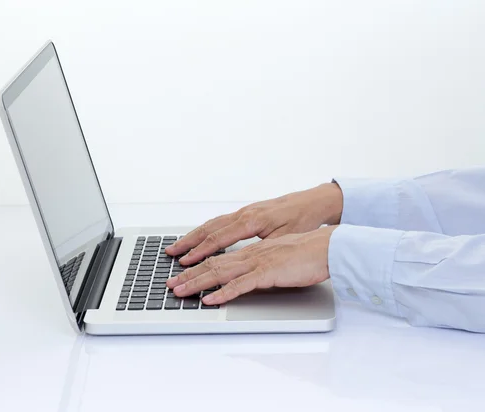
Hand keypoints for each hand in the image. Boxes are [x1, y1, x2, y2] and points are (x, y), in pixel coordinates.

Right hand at [166, 183, 341, 264]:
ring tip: (178, 247)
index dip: (200, 252)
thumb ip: (263, 250)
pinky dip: (206, 230)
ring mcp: (244, 212)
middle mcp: (244, 214)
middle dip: (188, 243)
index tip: (186, 262)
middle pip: (209, 229)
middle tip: (171, 254)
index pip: (218, 239)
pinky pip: (221, 221)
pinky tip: (201, 237)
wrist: (313, 201)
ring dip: (194, 236)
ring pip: (212, 224)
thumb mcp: (286, 238)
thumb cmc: (302, 219)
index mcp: (251, 221)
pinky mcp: (248, 213)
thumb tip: (247, 262)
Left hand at [166, 226, 337, 304]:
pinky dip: (223, 293)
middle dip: (187, 274)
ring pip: (220, 271)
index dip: (196, 262)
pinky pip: (241, 284)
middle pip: (212, 262)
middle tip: (169, 284)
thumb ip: (261, 264)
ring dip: (197, 282)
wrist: (327, 247)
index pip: (218, 254)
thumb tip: (248, 275)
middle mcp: (250, 252)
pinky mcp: (268, 272)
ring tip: (180, 291)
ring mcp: (257, 261)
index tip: (180, 270)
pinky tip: (210, 300)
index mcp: (251, 248)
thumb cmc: (307, 253)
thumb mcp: (277, 257)